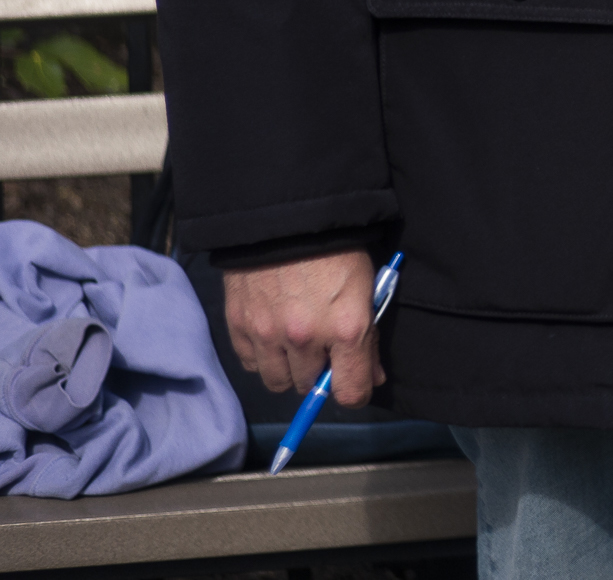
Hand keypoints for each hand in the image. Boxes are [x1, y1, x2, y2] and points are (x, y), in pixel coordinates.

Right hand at [223, 250, 383, 406]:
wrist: (286, 221)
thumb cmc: (337, 251)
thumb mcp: (366, 289)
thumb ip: (368, 339)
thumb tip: (372, 379)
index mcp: (346, 328)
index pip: (349, 392)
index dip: (355, 392)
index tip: (354, 383)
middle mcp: (305, 339)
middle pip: (309, 387)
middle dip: (319, 373)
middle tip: (323, 347)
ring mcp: (268, 335)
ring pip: (278, 382)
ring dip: (289, 369)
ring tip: (296, 341)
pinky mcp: (240, 327)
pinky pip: (252, 364)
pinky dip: (263, 356)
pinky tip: (272, 334)